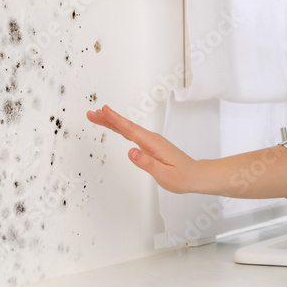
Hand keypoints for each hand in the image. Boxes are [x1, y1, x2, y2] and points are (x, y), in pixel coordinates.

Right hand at [86, 105, 200, 193]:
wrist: (195, 175)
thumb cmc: (182, 176)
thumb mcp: (164, 174)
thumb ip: (147, 164)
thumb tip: (131, 152)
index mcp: (153, 144)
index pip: (131, 130)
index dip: (116, 120)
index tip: (104, 110)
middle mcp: (151, 139)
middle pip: (126, 127)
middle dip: (108, 119)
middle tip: (92, 113)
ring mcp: (151, 141)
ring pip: (128, 129)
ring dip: (112, 122)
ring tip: (97, 117)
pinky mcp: (150, 145)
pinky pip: (132, 134)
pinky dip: (121, 129)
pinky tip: (115, 127)